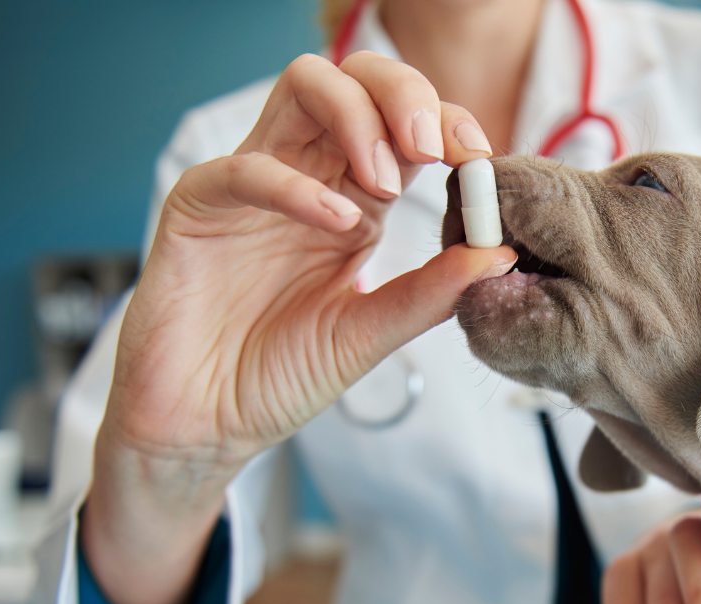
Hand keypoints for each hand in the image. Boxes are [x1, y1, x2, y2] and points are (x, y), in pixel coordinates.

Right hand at [83, 52, 514, 603]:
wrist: (208, 425)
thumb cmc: (282, 377)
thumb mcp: (371, 333)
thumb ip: (432, 293)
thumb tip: (501, 254)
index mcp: (355, 202)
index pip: (404, 126)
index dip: (446, 122)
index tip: (477, 157)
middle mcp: (308, 178)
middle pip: (357, 82)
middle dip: (405, 96)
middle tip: (435, 148)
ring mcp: (253, 185)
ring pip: (303, 88)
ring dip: (357, 116)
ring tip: (386, 182)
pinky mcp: (199, 205)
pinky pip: (246, 166)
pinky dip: (298, 185)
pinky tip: (338, 224)